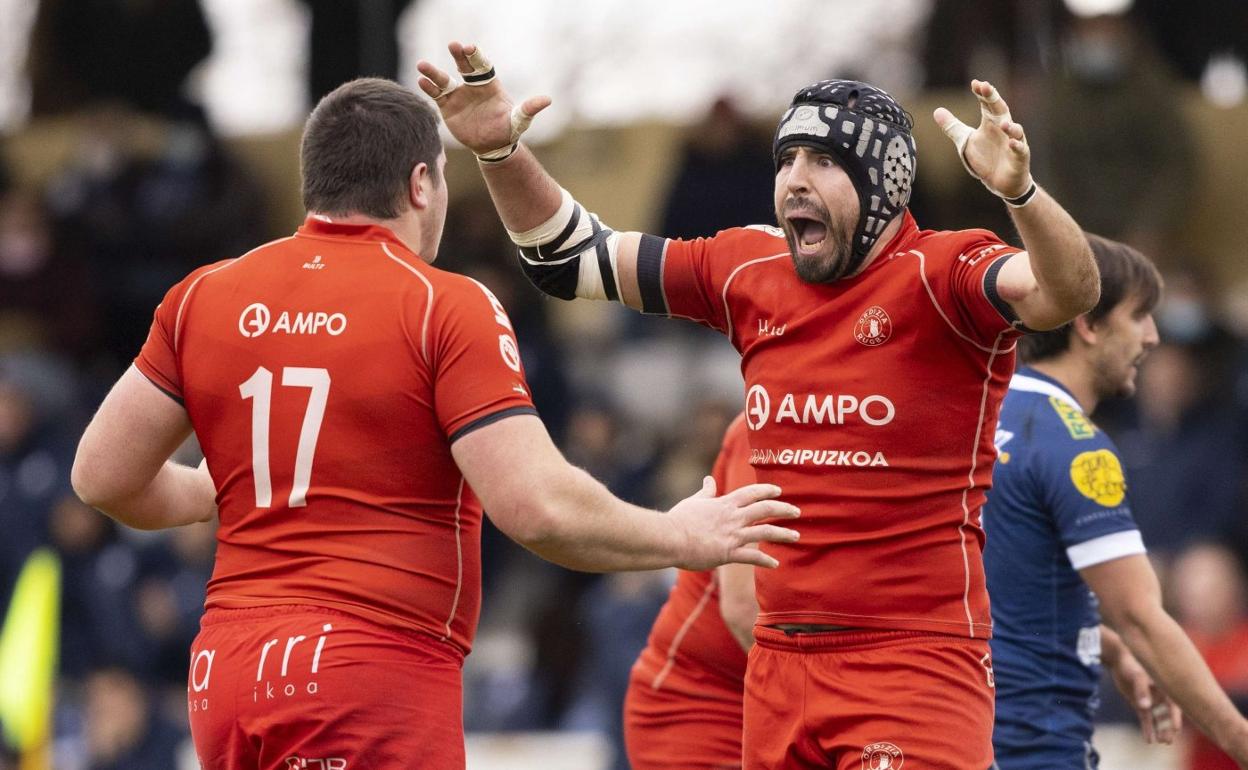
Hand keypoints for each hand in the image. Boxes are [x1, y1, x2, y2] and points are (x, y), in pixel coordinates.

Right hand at [416, 41, 550, 158]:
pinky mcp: (447, 107)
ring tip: (421, 65)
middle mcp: (472, 86)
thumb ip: (529, 109)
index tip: (469, 48)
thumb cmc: (507, 130)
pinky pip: (436, 95)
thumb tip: (547, 100)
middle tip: (453, 45)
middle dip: (458, 55)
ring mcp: (458, 95)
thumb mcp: (519, 121)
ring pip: (443, 79)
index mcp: (489, 84)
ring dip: (433, 72)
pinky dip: (429, 88)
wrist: (492, 146)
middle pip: (463, 66)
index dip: (476, 56)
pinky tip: (421, 81)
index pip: (481, 65)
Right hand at [667, 476, 798, 570]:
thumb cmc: (678, 520)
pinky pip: (752, 557)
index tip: (779, 491)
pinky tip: (775, 564)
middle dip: (783, 508)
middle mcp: (733, 517)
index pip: (751, 492)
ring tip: (796, 536)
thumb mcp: (693, 502)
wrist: (670, 539)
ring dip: (783, 533)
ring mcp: (732, 535)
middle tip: (796, 511)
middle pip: (765, 509)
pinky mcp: (728, 554)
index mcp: (724, 504)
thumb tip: (709, 479)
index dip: (767, 490)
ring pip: (765, 532)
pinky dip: (765, 560)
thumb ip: (705, 492)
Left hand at [933, 80, 1031, 198]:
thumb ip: (953, 126)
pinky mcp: (1020, 157)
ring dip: (1010, 126)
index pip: (987, 104)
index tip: (975, 83)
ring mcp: (1014, 142)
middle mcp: (1004, 128)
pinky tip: (1011, 143)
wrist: (1000, 182)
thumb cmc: (986, 158)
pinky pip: (1020, 150)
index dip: (982, 93)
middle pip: (1000, 110)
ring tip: (1002, 123)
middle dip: (994, 99)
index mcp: (991, 122)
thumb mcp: (965, 140)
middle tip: (986, 87)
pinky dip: (1016, 146)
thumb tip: (937, 110)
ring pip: (1016, 130)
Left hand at [1108, 649, 1181, 744]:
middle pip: (1168, 716)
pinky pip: (1146, 719)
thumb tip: (1145, 707)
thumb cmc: (1131, 664)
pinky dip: (1148, 729)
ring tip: (1161, 741)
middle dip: (1169, 728)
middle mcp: (1161, 697)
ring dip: (1160, 730)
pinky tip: (1149, 740)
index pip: (1174, 706)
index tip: (1176, 728)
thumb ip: (1141, 690)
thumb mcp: (1136, 675)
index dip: (1176, 717)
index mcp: (1166, 688)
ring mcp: (1152, 701)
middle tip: (1167, 740)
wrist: (1119, 661)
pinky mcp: (1141, 705)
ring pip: (1158, 720)